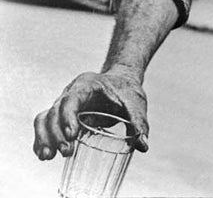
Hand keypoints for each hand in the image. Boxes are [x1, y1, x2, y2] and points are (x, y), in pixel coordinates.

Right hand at [33, 67, 148, 160]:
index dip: (68, 116)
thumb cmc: (127, 90)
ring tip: (47, 157)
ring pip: (45, 118)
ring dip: (44, 138)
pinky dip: (42, 140)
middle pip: (55, 110)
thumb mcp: (135, 102)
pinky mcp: (63, 117)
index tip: (72, 134)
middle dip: (57, 133)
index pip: (71, 98)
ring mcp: (64, 105)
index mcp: (86, 84)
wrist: (121, 82)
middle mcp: (71, 93)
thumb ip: (139, 121)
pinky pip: (46, 126)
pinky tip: (44, 155)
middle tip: (67, 152)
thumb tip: (143, 145)